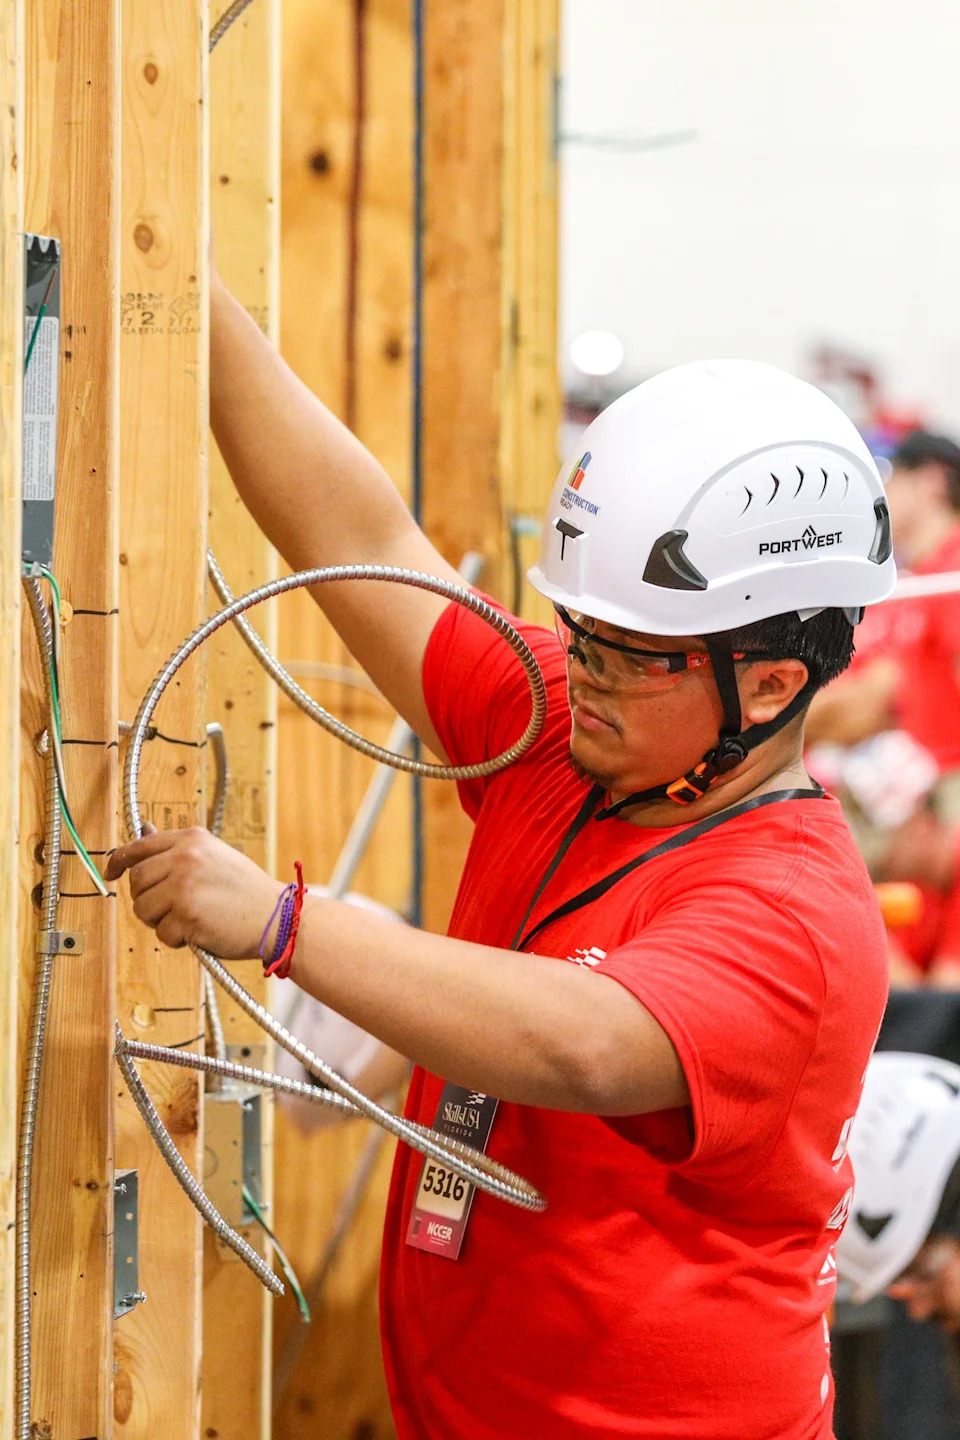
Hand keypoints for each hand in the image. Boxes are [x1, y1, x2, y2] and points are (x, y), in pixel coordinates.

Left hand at [105, 826, 282, 957]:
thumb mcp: (214, 856)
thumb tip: (143, 831)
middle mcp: (185, 858)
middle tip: (167, 909)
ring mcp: (184, 886)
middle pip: (137, 881)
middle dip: (146, 899)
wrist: (277, 916)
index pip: (140, 846)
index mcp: (191, 839)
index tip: (110, 872)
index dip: (119, 861)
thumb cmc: (247, 890)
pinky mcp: (186, 915)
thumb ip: (178, 849)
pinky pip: (162, 933)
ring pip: (143, 909)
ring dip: (159, 921)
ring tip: (186, 920)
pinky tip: (199, 932)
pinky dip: (176, 939)